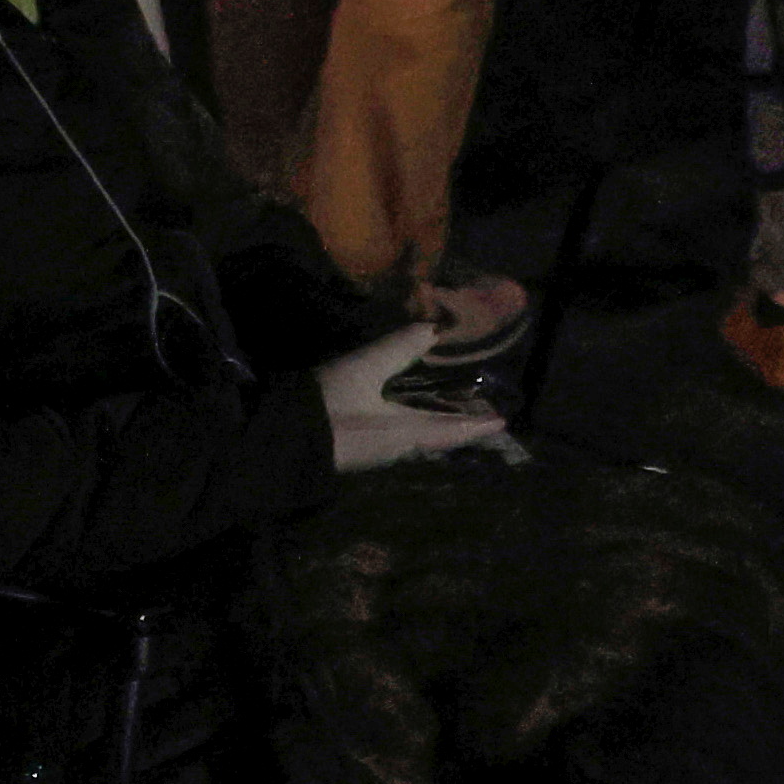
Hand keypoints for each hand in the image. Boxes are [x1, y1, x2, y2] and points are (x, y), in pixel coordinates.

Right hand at [319, 313, 520, 477]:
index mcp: (404, 434)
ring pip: (416, 440)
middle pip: (436, 438)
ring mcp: (375, 454)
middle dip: (457, 425)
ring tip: (447, 409)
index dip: (477, 426)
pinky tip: (405, 414)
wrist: (280, 441)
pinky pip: (397, 439)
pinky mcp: (357, 451)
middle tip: (477, 411)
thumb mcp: (362, 371)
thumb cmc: (328, 407)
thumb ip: (396, 350)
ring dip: (435, 425)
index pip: (450, 431)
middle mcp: (396, 450)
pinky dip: (413, 425)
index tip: (503, 422)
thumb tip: (433, 330)